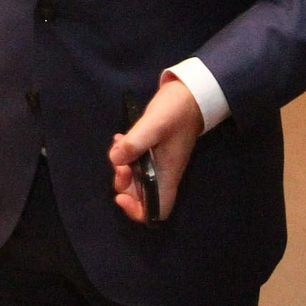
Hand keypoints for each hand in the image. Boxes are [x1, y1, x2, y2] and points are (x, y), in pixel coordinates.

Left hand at [108, 78, 203, 222]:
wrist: (189, 95)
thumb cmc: (176, 112)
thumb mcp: (154, 125)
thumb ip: (135, 143)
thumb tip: (115, 161)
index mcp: (166, 176)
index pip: (157, 211)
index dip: (138, 211)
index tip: (122, 195)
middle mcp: (161, 174)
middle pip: (139, 196)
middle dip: (123, 184)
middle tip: (119, 162)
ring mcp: (156, 163)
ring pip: (134, 178)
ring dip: (121, 165)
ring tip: (119, 143)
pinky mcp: (151, 152)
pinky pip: (134, 161)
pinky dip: (124, 153)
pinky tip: (121, 137)